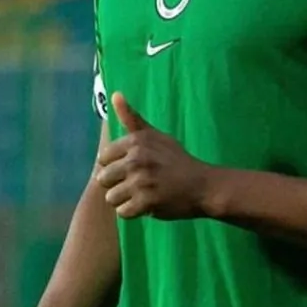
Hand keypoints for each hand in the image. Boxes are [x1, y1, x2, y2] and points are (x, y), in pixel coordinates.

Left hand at [96, 92, 213, 219]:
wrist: (203, 185)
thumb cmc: (177, 160)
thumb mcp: (156, 135)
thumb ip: (132, 118)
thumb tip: (114, 94)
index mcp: (136, 141)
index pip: (102, 159)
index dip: (115, 166)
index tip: (133, 168)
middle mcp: (136, 159)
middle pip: (103, 179)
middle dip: (118, 184)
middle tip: (138, 184)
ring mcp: (141, 181)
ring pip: (111, 198)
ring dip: (125, 200)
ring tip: (142, 195)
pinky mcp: (147, 202)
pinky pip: (123, 212)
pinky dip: (134, 212)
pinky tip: (147, 205)